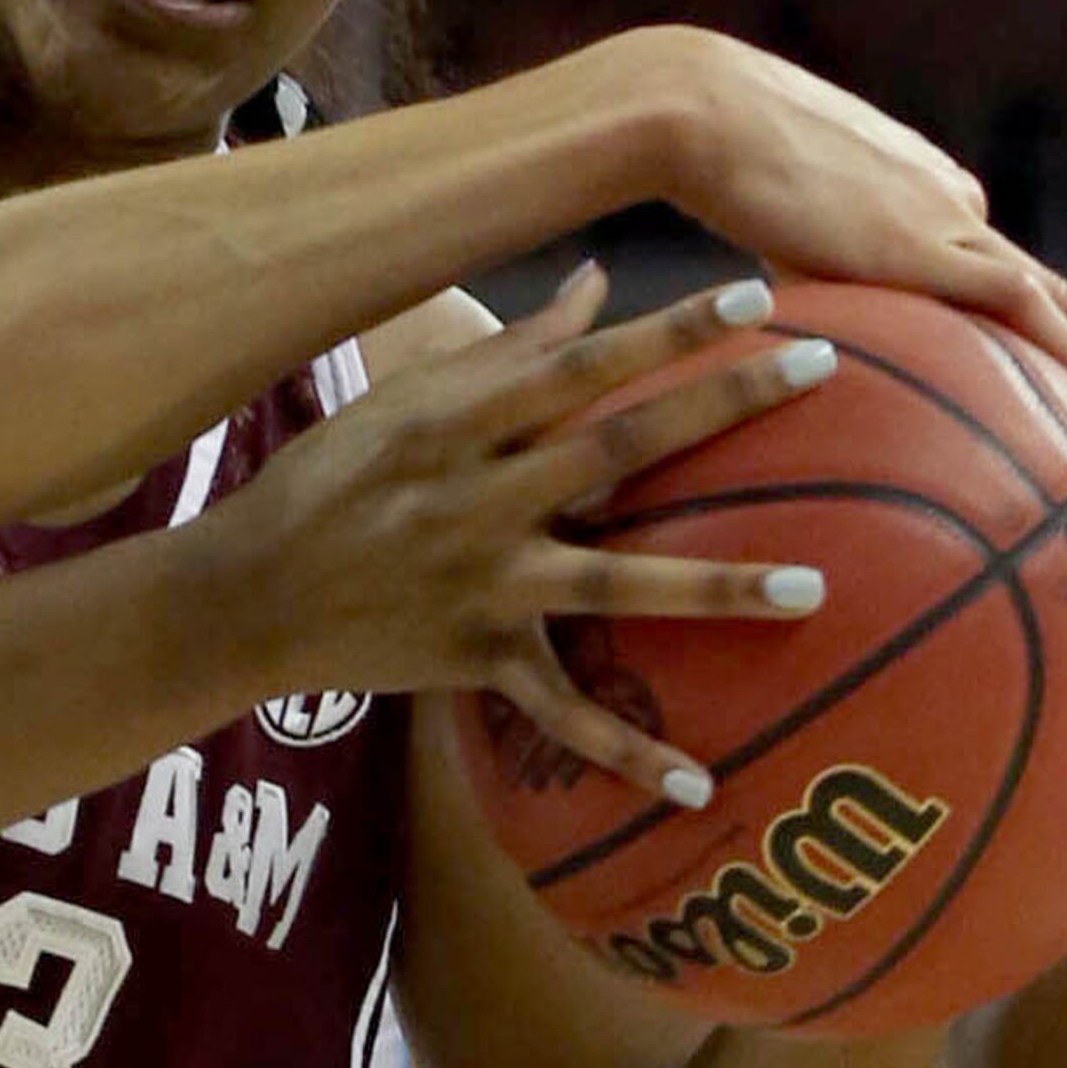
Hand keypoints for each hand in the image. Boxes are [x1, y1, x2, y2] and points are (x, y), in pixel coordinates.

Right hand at [176, 269, 835, 803]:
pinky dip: (624, 752)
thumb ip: (507, 350)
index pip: (578, 365)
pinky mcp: (474, 658)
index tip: (756, 296)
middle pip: (617, 446)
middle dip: (721, 406)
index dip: (667, 329)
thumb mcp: (400, 400)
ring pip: (611, 584)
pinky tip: (695, 783)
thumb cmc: (323, 483)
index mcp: (456, 424)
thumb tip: (598, 284)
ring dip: (713, 588)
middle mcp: (476, 498)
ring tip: (811, 589)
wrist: (243, 597)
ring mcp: (480, 585)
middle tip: (823, 372)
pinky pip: (558, 713)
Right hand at [591, 25, 1066, 399]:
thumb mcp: (769, 205)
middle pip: (1030, 277)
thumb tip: (755, 309)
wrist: (707, 114)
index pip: (980, 254)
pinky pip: (1023, 303)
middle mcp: (949, 196)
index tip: (1019, 366)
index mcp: (915, 182)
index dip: (1010, 311)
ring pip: (1047, 294)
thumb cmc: (713, 149)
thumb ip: (786, 248)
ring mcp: (947, 217)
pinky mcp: (929, 246)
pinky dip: (1064, 350)